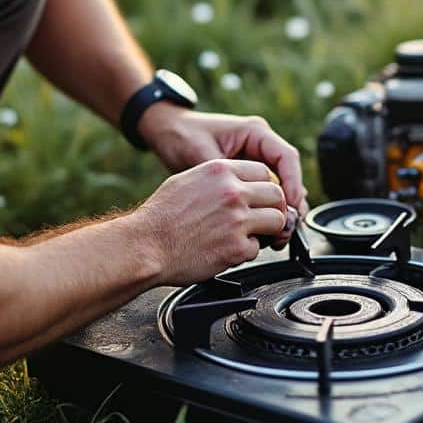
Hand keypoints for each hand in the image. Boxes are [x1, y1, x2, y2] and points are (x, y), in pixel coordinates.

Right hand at [134, 158, 288, 284]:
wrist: (145, 246)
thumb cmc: (161, 216)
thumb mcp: (187, 180)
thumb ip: (218, 179)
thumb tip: (238, 184)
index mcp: (220, 171)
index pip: (264, 172)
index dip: (264, 188)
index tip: (261, 199)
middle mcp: (232, 192)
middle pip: (277, 195)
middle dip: (272, 208)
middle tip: (262, 219)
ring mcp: (237, 220)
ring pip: (277, 221)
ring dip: (266, 231)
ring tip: (247, 235)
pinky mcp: (236, 247)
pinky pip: (258, 248)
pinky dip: (246, 252)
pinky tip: (226, 250)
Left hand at [138, 105, 308, 246]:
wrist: (166, 133)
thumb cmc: (182, 136)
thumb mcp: (200, 153)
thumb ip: (223, 177)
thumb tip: (241, 201)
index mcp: (254, 132)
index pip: (286, 157)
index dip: (293, 182)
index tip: (293, 205)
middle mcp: (259, 146)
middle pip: (287, 175)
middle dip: (291, 202)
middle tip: (289, 226)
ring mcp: (253, 160)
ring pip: (278, 187)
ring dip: (280, 210)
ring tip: (279, 234)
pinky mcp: (245, 175)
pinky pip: (262, 193)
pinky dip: (265, 210)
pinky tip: (263, 229)